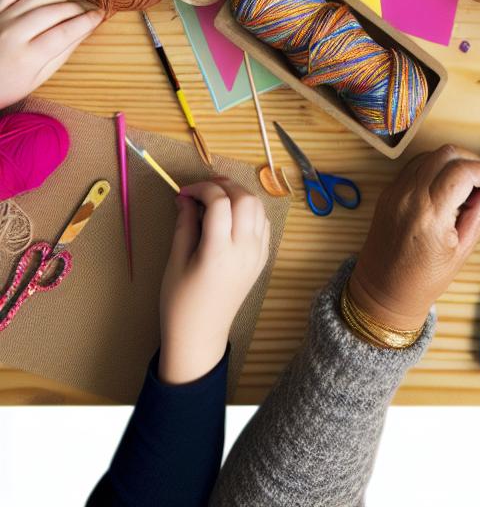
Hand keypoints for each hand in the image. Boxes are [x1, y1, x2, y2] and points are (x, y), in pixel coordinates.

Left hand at [0, 0, 101, 107]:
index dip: (87, 21)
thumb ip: (63, 53)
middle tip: (86, 13)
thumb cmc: (6, 85)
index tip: (100, 15)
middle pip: (54, 12)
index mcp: (27, 57)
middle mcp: (13, 35)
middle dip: (77, 9)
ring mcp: (1, 19)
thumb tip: (85, 31)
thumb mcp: (39, 77)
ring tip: (69, 5)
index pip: (66, 32)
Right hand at [158, 179, 269, 384]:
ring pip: (259, 208)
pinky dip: (250, 211)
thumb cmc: (180, 301)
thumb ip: (184, 225)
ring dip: (239, 195)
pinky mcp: (263, 258)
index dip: (201, 189)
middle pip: (245, 199)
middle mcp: (245, 249)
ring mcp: (258, 254)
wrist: (200, 334)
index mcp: (219, 252)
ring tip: (216, 199)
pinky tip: (231, 217)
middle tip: (202, 189)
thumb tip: (185, 197)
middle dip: (224, 186)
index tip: (183, 192)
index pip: (219, 203)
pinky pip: (263, 223)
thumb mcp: (175, 261)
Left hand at [347, 145, 479, 331]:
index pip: (463, 171)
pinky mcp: (388, 192)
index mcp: (431, 214)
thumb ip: (478, 215)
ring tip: (464, 182)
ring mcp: (396, 191)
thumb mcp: (461, 252)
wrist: (382, 293)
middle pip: (446, 152)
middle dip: (470, 160)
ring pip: (430, 154)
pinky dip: (434, 167)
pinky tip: (444, 185)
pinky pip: (415, 166)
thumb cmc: (422, 280)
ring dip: (451, 161)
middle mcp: (410, 196)